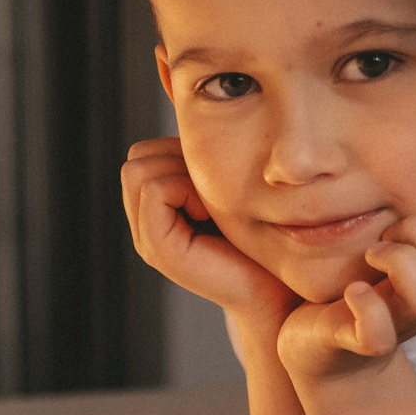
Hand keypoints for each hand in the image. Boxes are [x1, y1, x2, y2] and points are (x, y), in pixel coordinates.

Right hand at [122, 137, 296, 326]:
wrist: (279, 291)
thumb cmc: (263, 238)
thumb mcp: (227, 188)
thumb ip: (202, 163)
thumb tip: (193, 123)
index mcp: (156, 209)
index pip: (143, 152)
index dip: (179, 152)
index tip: (216, 182)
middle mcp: (144, 223)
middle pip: (136, 157)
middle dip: (177, 160)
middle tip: (213, 193)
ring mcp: (147, 238)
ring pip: (139, 169)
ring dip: (181, 174)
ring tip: (211, 205)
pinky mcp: (158, 249)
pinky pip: (155, 189)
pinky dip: (186, 190)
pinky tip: (211, 215)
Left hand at [276, 174, 415, 388]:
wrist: (324, 348)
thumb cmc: (365, 282)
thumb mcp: (400, 245)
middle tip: (388, 229)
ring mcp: (400, 325)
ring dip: (397, 261)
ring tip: (372, 254)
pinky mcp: (362, 344)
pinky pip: (378, 334)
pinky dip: (366, 306)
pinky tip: (353, 289)